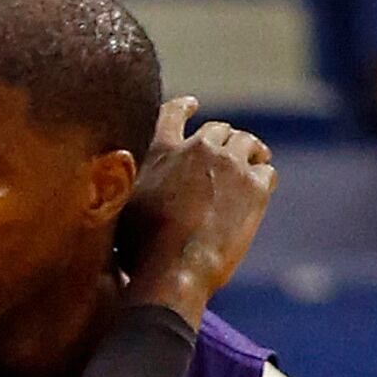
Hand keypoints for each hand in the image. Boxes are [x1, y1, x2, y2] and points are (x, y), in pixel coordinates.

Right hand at [121, 99, 276, 317]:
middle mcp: (197, 149)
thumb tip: (111, 188)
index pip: (171, 115)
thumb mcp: (119, 211)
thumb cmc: (139, 251)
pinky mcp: (255, 187)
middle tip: (230, 148)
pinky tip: (260, 189)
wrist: (174, 271)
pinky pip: (266, 172)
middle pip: (218, 130)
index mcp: (160, 152)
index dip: (184, 108)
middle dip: (224, 138)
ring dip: (251, 152)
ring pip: (248, 144)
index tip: (193, 104)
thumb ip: (127, 187)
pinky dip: (262, 178)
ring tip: (255, 160)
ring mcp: (230, 165)